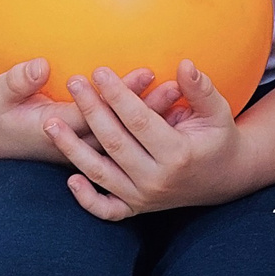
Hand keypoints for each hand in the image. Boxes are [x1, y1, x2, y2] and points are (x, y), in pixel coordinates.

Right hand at [0, 57, 175, 161]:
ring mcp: (85, 152)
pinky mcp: (90, 151)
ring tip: (180, 100)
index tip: (148, 73)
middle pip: (122, 130)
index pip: (101, 114)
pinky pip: (126, 148)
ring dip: (151, 122)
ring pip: (128, 141)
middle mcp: (77, 146)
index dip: (125, 97)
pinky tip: (167, 118)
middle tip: (177, 84)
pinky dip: (146, 136)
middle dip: (149, 108)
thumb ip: (19, 80)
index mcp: (58, 130)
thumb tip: (42, 67)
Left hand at [47, 61, 245, 218]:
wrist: (225, 179)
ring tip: (49, 123)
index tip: (99, 71)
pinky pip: (107, 210)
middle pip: (114, 143)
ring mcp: (144, 198)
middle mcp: (158, 180)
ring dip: (72, 149)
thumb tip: (186, 65)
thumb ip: (201, 90)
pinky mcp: (136, 208)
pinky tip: (69, 179)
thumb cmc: (219, 138)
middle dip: (91, 111)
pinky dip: (87, 200)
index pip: (139, 121)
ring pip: (101, 174)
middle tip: (74, 82)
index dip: (117, 95)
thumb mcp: (218, 113)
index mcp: (178, 155)